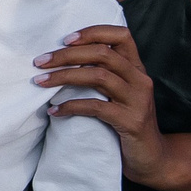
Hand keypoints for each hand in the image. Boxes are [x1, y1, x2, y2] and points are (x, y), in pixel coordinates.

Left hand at [36, 23, 169, 185]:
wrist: (151, 157)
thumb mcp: (118, 93)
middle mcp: (140, 80)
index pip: (121, 35)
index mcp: (136, 68)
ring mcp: (138, 100)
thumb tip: (60, 58)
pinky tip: (54, 111)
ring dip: (64, 76)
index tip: (65, 39)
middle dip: (67, 55)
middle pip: (103, 54)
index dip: (93, 32)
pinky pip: (96, 107)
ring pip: (98, 76)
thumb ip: (102, 74)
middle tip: (40, 62)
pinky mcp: (131, 121)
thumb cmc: (126, 121)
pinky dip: (71, 106)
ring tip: (40, 81)